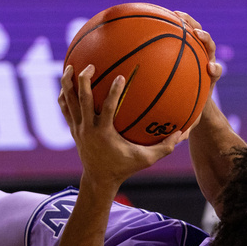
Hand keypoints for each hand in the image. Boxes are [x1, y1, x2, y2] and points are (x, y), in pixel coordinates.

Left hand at [59, 64, 184, 186]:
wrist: (99, 179)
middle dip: (84, 81)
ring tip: (70, 66)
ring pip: (69, 102)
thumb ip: (164, 147)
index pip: (107, 109)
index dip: (113, 92)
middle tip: (90, 65)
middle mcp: (88, 128)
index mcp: (104, 133)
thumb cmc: (124, 168)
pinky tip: (67, 83)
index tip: (120, 77)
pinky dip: (64, 96)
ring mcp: (78, 128)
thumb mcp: (145, 160)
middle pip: (82, 101)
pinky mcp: (72, 129)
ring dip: (68, 84)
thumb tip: (182, 132)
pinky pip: (65, 109)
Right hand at [173, 11, 222, 128]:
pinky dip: (168, 26)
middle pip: (208, 47)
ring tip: (177, 15)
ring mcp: (195, 52)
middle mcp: (204, 62)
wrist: (193, 98)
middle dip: (205, 39)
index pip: (215, 71)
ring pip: (194, 34)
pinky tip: (152, 20)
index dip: (214, 69)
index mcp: (208, 79)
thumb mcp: (187, 121)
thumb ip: (185, 127)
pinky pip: (176, 33)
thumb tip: (180, 137)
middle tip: (198, 35)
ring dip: (189, 23)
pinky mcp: (184, 46)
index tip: (210, 68)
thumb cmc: (188, 111)